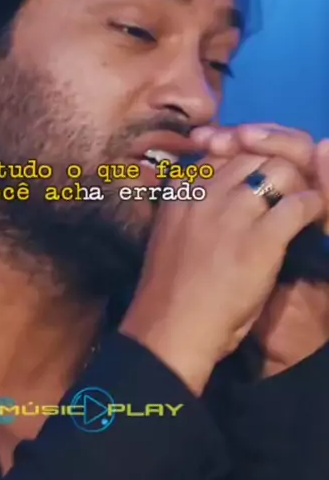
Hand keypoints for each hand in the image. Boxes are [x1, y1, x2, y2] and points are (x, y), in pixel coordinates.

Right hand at [120, 148, 323, 395]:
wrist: (172, 328)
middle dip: (272, 166)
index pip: (221, 151)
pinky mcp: (262, 236)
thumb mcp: (169, 231)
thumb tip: (211, 193)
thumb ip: (189, 206)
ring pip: (280, 169)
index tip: (252, 180)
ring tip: (297, 202)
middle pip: (254, 153)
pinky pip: (299, 203)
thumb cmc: (168, 290)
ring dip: (295, 183)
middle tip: (282, 190)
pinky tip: (309, 218)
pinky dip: (310, 207)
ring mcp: (234, 210)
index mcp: (181, 189)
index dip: (242, 160)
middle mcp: (206, 190)